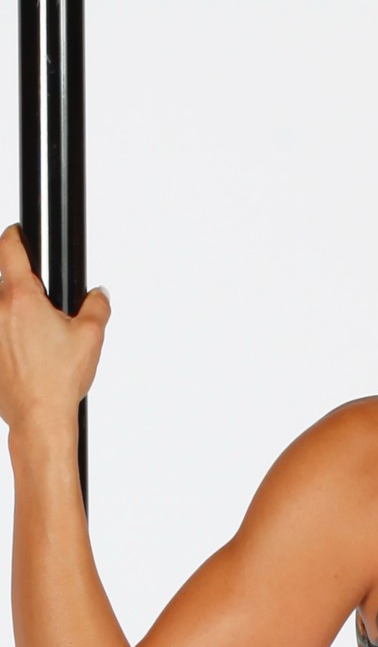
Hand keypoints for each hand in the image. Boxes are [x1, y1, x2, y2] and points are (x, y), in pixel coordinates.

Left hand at [0, 224, 110, 431]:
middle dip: (28, 295)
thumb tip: (97, 294)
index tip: (16, 233)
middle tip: (49, 317)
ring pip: (3, 311)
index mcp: (21, 298)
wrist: (37, 413)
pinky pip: (0, 334)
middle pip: (8, 285)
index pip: (9, 251)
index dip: (13, 237)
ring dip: (17, 319)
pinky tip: (29, 359)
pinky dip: (10, 340)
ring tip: (40, 346)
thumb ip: (97, 305)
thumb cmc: (58, 378)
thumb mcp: (92, 335)